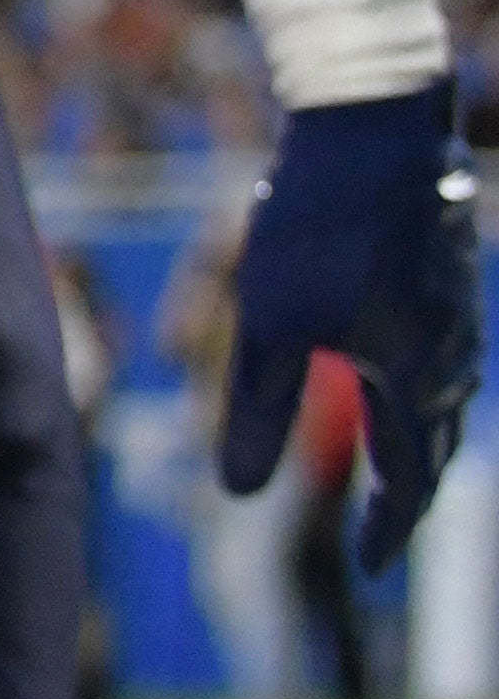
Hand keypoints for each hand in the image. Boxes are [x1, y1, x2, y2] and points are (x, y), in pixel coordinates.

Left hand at [219, 87, 479, 565]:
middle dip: (406, 491)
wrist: (375, 129)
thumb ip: (259, 410)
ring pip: (444, 396)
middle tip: (380, 527)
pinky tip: (399, 369)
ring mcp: (462, 312)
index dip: (384, 529)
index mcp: (417, 379)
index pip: (408, 481)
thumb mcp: (272, 322)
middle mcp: (454, 354)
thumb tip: (237, 493)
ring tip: (390, 462)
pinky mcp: (451, 273)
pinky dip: (422, 384)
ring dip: (417, 437)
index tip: (365, 569)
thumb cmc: (318, 226)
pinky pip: (445, 350)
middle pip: (434, 445)